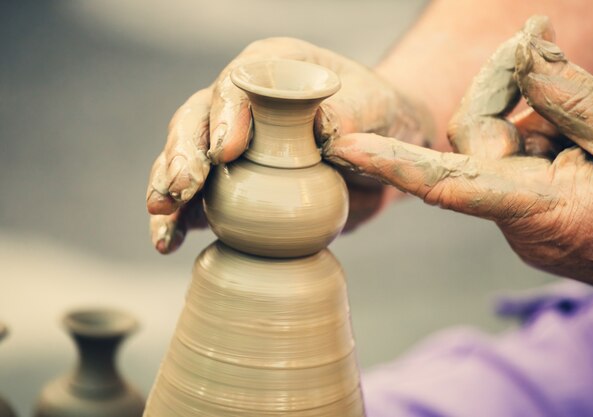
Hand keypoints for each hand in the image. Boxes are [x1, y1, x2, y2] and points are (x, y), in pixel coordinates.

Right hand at [146, 37, 432, 253]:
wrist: (381, 154)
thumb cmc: (379, 118)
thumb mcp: (374, 110)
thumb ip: (350, 116)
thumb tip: (321, 133)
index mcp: (271, 69)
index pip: (237, 85)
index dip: (225, 116)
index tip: (227, 152)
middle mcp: (240, 102)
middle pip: (196, 121)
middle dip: (182, 157)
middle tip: (178, 190)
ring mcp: (230, 144)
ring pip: (186, 161)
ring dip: (169, 193)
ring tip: (162, 225)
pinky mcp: (231, 183)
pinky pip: (199, 198)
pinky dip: (182, 219)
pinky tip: (170, 241)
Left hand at [323, 17, 592, 293]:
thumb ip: (573, 99)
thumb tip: (524, 56)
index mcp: (537, 210)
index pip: (444, 183)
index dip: (391, 162)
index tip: (344, 147)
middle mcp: (516, 223)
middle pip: (474, 142)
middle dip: (504, 94)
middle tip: (541, 46)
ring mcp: (524, 224)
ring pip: (499, 149)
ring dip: (535, 117)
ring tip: (592, 125)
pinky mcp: (533, 217)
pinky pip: (518, 164)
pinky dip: (542, 138)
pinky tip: (584, 140)